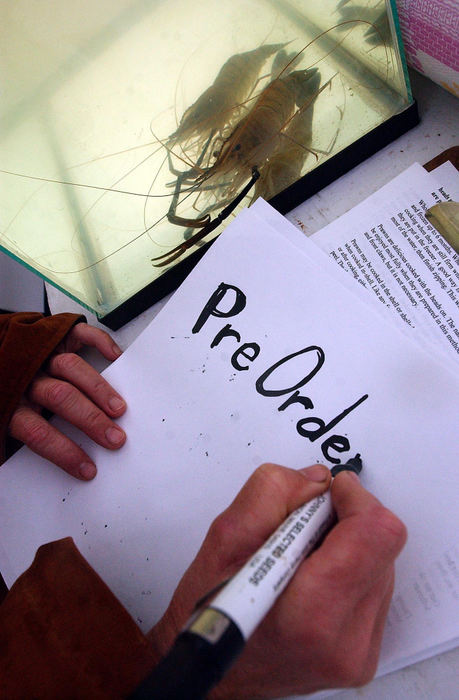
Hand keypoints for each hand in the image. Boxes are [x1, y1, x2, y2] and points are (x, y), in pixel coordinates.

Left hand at [8, 322, 126, 480]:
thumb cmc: (8, 397)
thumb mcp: (7, 423)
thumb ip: (33, 435)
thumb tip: (66, 462)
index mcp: (11, 405)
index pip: (38, 431)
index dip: (64, 452)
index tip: (87, 468)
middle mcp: (27, 378)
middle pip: (60, 397)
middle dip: (91, 420)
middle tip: (114, 438)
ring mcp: (41, 354)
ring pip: (71, 368)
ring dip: (99, 389)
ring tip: (118, 409)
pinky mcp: (54, 337)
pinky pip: (78, 336)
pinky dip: (99, 343)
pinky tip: (114, 357)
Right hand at [149, 463, 406, 698]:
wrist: (215, 676)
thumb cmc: (209, 614)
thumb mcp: (225, 539)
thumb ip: (272, 494)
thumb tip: (319, 481)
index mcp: (311, 613)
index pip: (376, 534)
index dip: (355, 499)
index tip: (327, 493)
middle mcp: (347, 638)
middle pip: (383, 544)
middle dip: (345, 519)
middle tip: (301, 527)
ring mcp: (361, 651)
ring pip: (383, 561)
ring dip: (347, 543)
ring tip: (302, 557)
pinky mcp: (366, 652)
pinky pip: (376, 585)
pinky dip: (350, 567)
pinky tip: (313, 576)